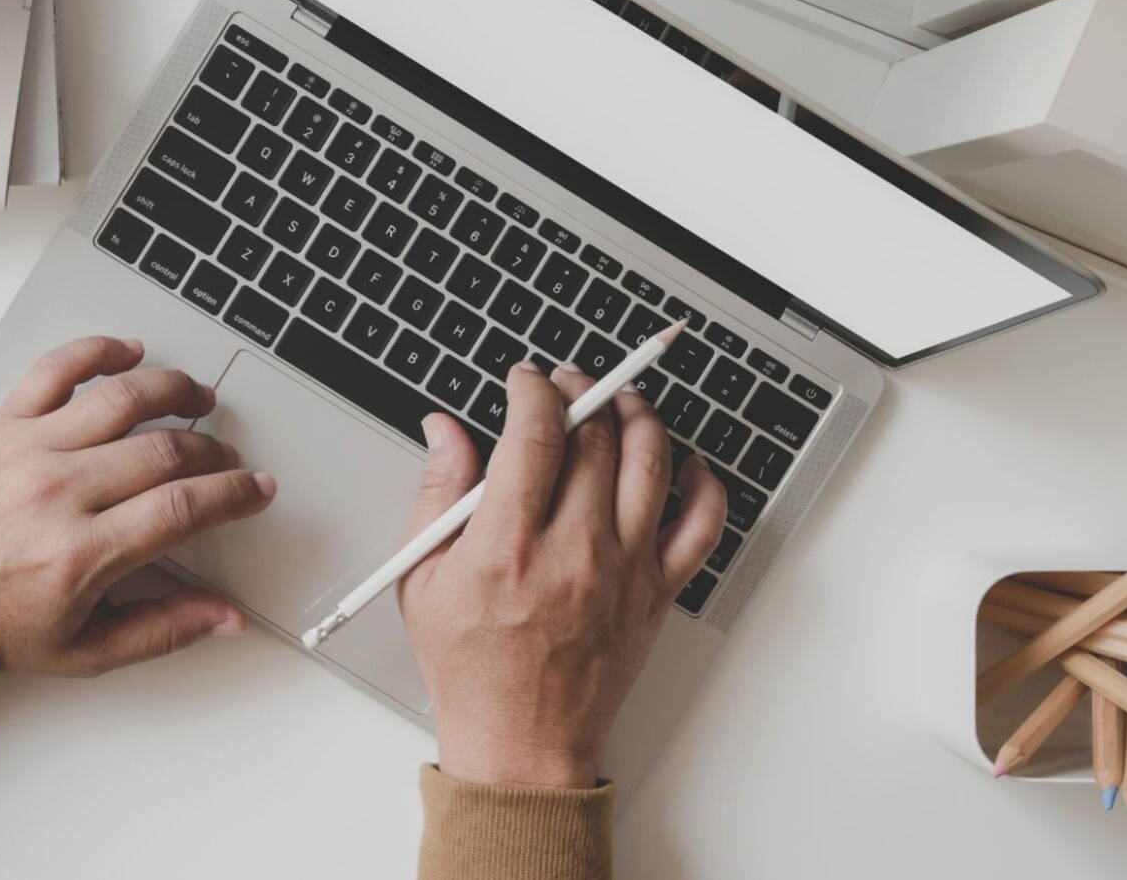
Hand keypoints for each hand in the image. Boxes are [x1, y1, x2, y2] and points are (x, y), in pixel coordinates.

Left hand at [0, 336, 274, 676]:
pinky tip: (130, 352)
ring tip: (197, 397)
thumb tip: (227, 617)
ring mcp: (31, 448)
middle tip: (226, 460)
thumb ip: (163, 630)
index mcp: (82, 554)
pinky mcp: (3, 421)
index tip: (257, 489)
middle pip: (165, 450)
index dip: (234, 494)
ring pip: (124, 397)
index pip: (183, 507)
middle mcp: (59, 492)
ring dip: (175, 389)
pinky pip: (59, 368)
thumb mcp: (82, 650)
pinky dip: (100, 350)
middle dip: (213, 451)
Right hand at [399, 361, 725, 787]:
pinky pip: (701, 525)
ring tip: (620, 399)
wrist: (522, 745)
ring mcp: (624, 570)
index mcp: (508, 546)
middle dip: (582, 389)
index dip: (533, 389)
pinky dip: (702, 483)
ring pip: (651, 462)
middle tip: (567, 382)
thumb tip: (445, 429)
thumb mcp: (423, 579)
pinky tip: (682, 462)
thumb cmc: (471, 668)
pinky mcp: (657, 593)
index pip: (536, 433)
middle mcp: (574, 551)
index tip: (526, 380)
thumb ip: (437, 493)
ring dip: (638, 414)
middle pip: (596, 436)